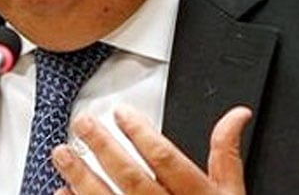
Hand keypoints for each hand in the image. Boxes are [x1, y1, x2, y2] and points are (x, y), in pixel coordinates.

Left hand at [51, 104, 252, 193]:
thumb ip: (227, 154)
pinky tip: (62, 193)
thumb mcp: (232, 194)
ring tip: (62, 154)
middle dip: (104, 148)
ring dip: (82, 178)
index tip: (120, 113)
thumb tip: (236, 115)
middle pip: (131, 178)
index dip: (140, 134)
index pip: (165, 160)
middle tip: (83, 124)